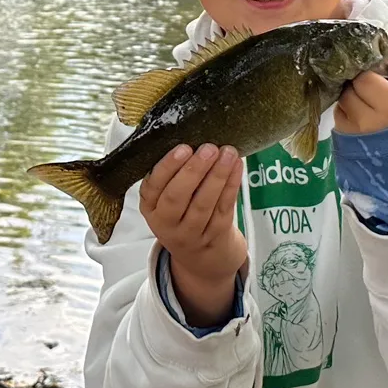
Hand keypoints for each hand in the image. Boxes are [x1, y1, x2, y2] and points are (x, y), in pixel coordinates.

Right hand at [140, 144, 247, 327]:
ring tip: (228, 152)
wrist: (200, 255)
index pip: (153, 188)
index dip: (167, 168)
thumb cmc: (182, 211)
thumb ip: (172, 173)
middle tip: (208, 148)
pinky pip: (224, 207)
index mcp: (150, 207)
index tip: (183, 148)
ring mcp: (191, 232)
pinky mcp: (215, 234)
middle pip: (177, 198)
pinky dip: (232, 184)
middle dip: (193, 171)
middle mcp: (166, 223)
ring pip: (203, 204)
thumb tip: (191, 132)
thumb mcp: (165, 198)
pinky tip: (237, 165)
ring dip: (217, 176)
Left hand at [334, 54, 387, 136]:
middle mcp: (367, 121)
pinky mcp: (340, 143)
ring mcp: (351, 133)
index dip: (369, 74)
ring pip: (342, 101)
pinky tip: (359, 120)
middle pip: (350, 88)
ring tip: (366, 106)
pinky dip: (346, 113)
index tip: (377, 77)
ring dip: (351, 98)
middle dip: (359, 85)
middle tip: (371, 92)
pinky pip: (338, 117)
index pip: (365, 77)